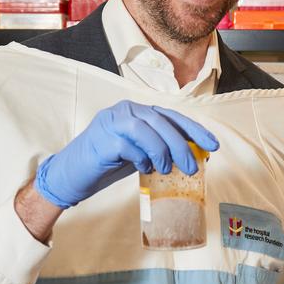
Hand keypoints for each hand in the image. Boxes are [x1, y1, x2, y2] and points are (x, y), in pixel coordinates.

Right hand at [34, 100, 218, 208]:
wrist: (71, 173)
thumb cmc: (108, 161)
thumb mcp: (139, 151)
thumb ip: (160, 148)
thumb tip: (193, 155)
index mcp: (136, 110)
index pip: (171, 116)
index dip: (194, 129)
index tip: (213, 145)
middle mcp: (125, 110)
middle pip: (161, 121)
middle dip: (181, 144)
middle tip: (192, 168)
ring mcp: (112, 122)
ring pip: (146, 129)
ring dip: (162, 151)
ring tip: (166, 169)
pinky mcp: (102, 139)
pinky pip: (129, 146)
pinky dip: (141, 158)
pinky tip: (143, 168)